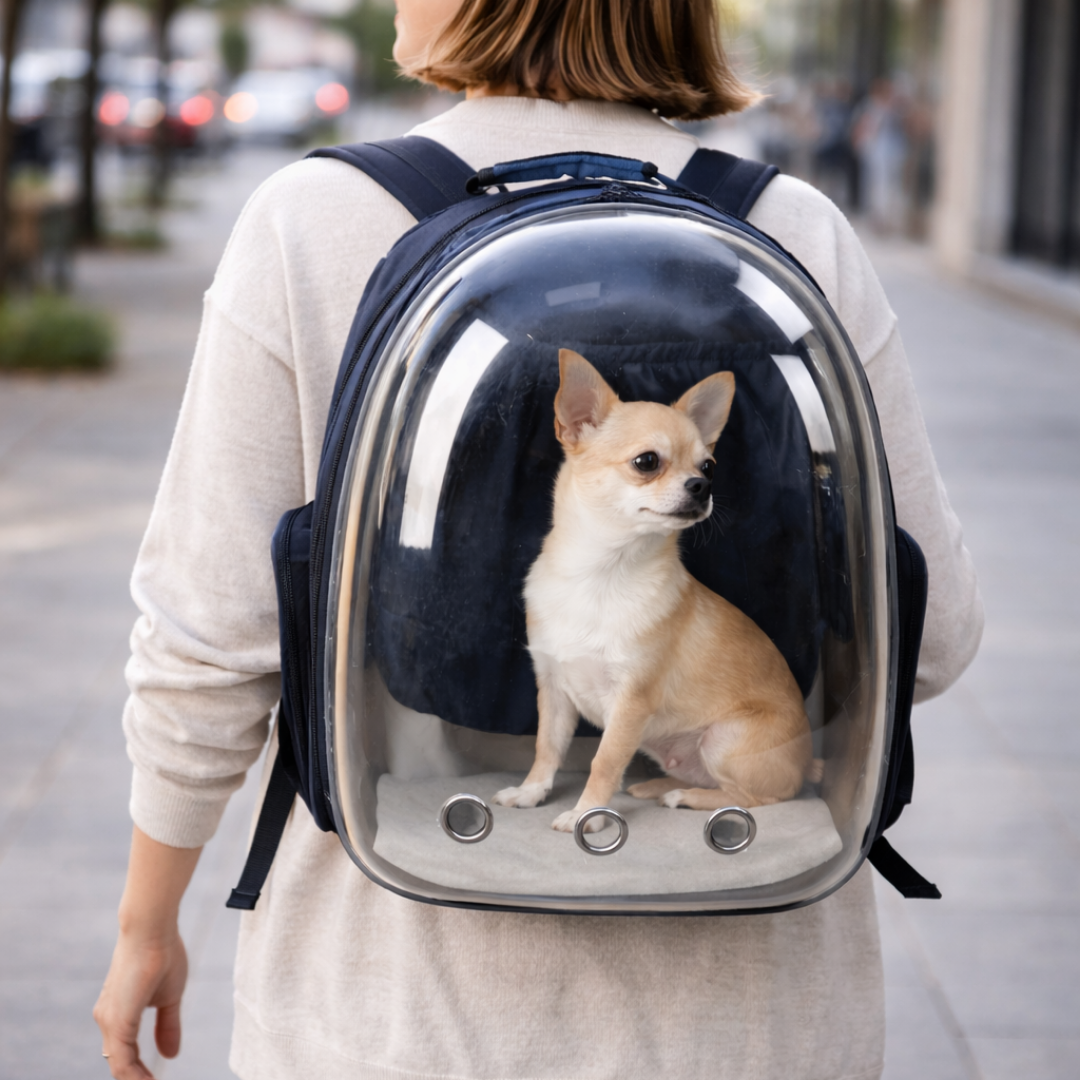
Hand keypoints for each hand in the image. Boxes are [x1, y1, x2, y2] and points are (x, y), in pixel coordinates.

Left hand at [94, 927, 188, 1078]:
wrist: (152, 929)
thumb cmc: (162, 954)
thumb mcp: (169, 996)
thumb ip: (167, 1025)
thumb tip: (171, 1054)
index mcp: (118, 1014)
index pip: (124, 1055)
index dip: (138, 1073)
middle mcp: (107, 1019)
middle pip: (119, 1063)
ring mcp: (109, 1021)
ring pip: (118, 1064)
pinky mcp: (116, 1021)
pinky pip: (121, 1060)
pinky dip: (134, 1075)